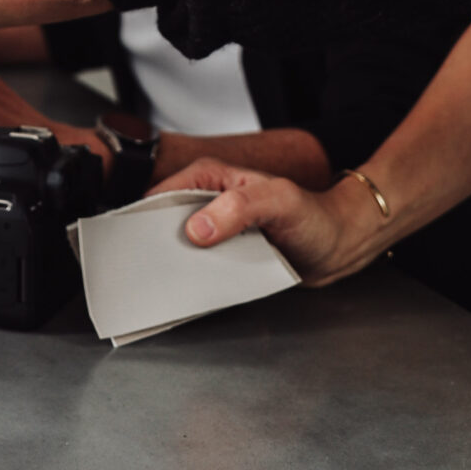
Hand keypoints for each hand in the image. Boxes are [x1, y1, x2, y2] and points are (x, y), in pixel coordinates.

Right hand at [150, 159, 380, 287]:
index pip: (162, 193)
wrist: (337, 247)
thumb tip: (196, 228)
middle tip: (142, 271)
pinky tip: (185, 291)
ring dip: (170, 265)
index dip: (143, 218)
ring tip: (159, 286)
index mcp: (211, 177)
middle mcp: (207, 199)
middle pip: (163, 222)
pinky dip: (189, 277)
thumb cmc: (313, 216)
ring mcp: (214, 228)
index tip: (133, 243)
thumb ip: (239, 208)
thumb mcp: (279, 202)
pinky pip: (196, 264)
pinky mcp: (222, 252)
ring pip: (177, 246)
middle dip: (152, 245)